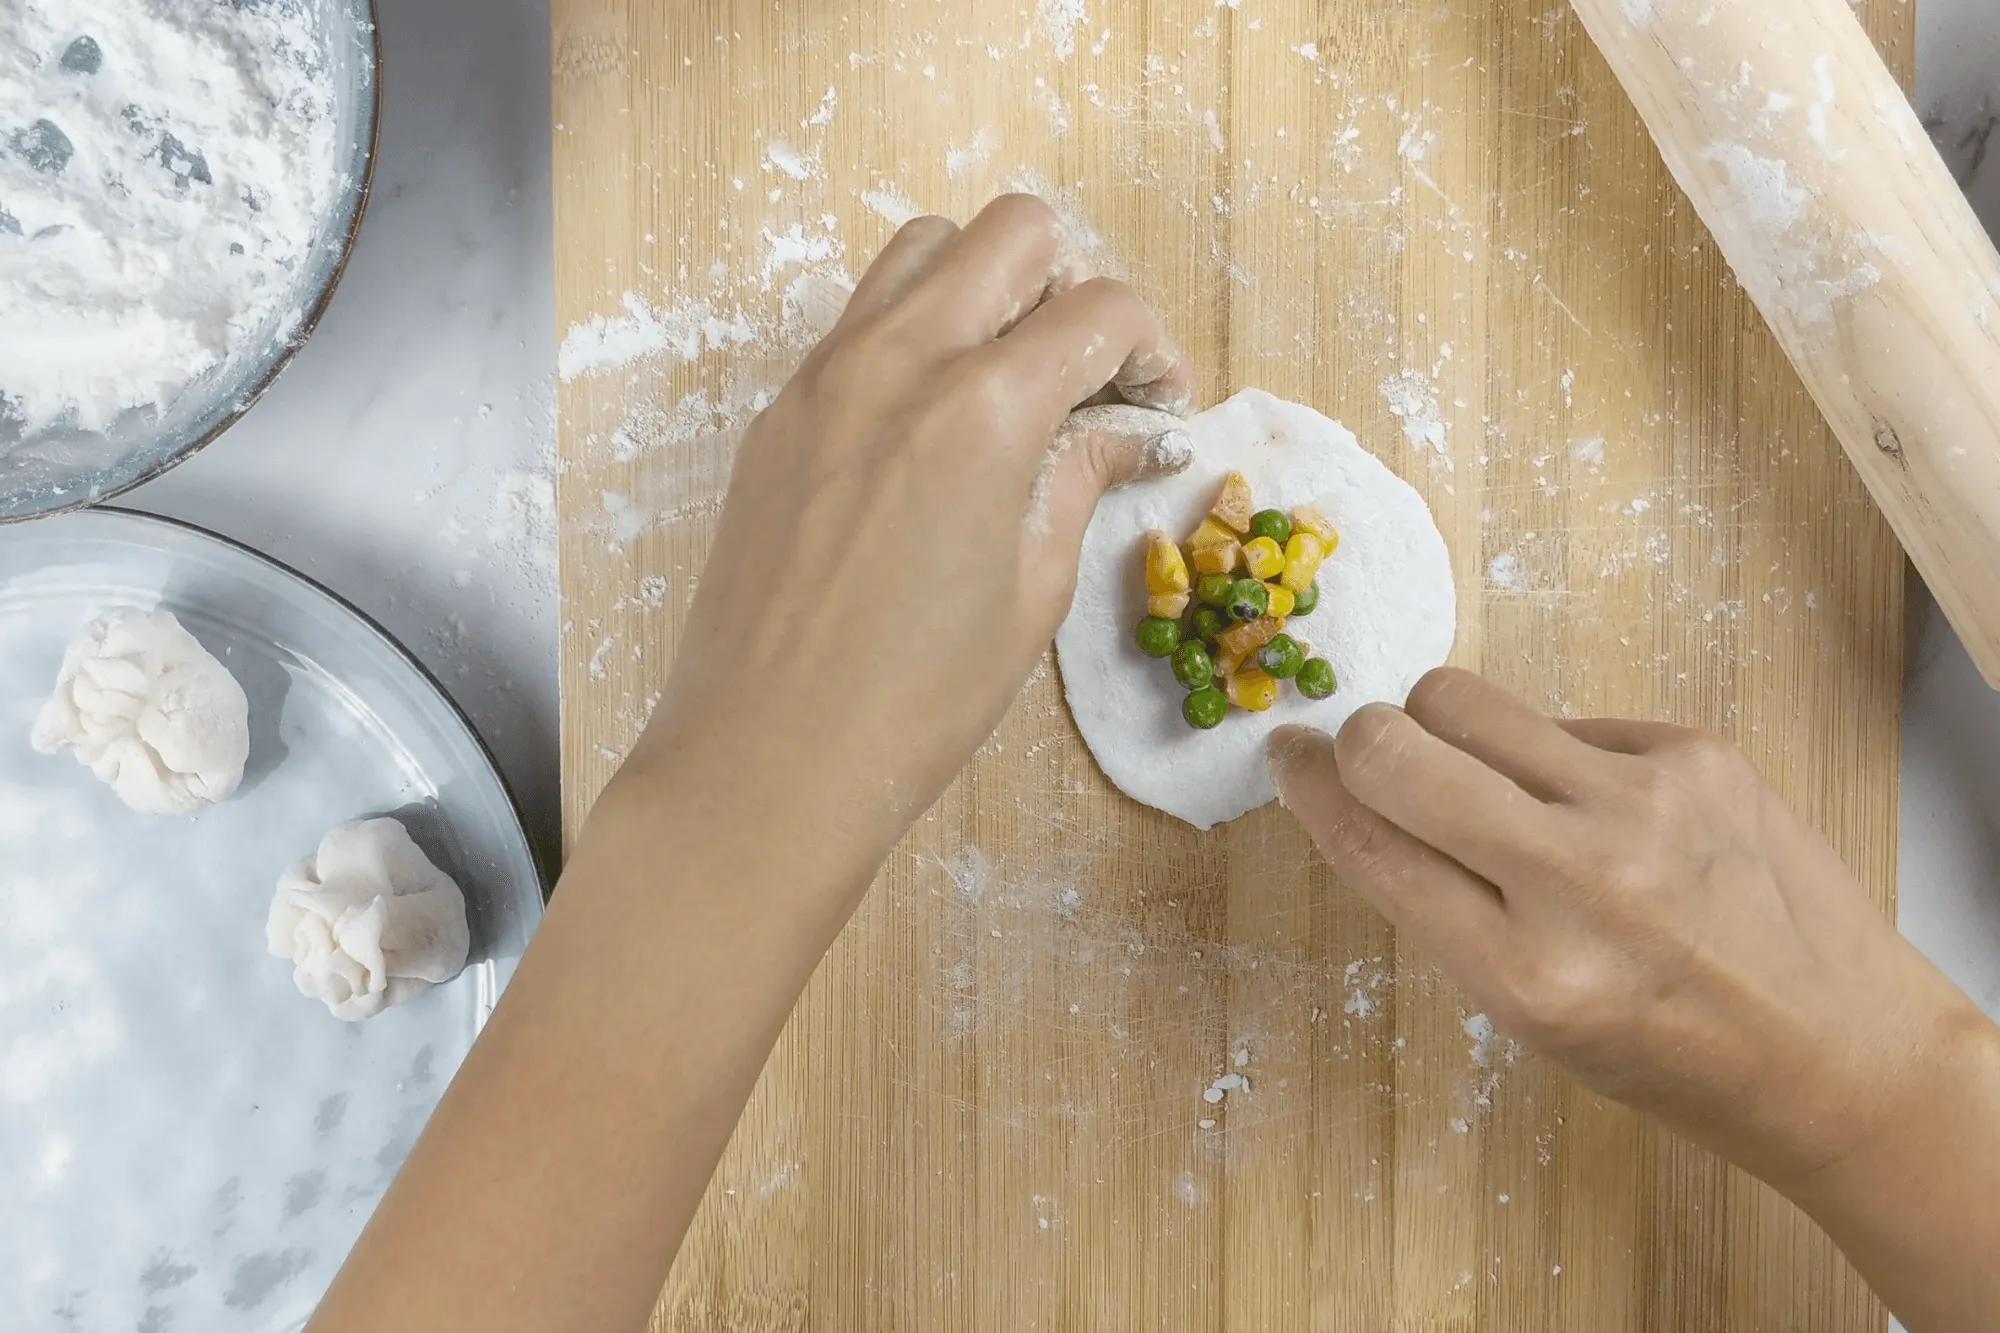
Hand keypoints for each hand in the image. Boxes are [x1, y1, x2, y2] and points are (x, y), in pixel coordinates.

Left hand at [625, 194, 1195, 894]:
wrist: (766, 757)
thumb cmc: (915, 700)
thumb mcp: (1033, 589)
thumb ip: (1080, 480)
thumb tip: (1123, 432)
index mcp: (980, 408)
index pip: (1099, 308)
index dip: (1154, 348)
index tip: (1159, 404)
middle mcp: (897, 360)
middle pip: (1013, 232)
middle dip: (1075, 285)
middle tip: (1091, 375)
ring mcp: (825, 376)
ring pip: (924, 250)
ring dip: (988, 286)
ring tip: (1014, 379)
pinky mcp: (781, 411)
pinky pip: (862, 319)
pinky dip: (920, 332)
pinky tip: (939, 423)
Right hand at [1267, 667, 1988, 1188]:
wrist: (1841, 1051)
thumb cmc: (1674, 1050)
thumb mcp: (1532, 1016)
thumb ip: (1445, 904)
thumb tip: (1360, 787)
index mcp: (1527, 976)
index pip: (1373, 845)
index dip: (1309, 788)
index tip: (1286, 755)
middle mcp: (1583, 882)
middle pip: (1400, 749)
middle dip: (1361, 740)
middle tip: (1369, 753)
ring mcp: (1646, 804)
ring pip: (1467, 701)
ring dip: (1445, 727)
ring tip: (1487, 777)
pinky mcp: (1696, 753)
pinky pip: (1565, 717)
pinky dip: (1554, 754)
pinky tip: (1603, 809)